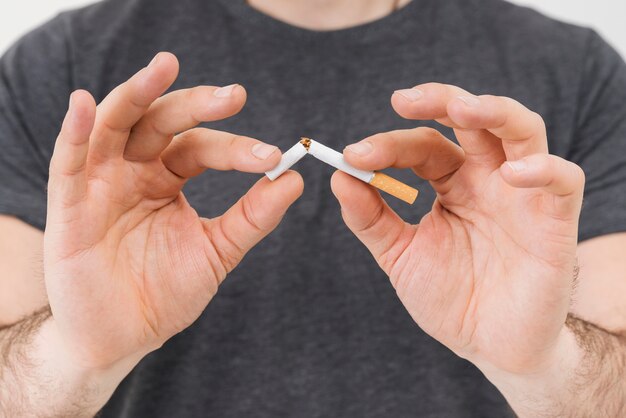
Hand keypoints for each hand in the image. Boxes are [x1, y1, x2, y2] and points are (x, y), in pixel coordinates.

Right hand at [44, 52, 302, 369]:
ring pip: (116, 125)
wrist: (124, 336)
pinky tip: (86, 105)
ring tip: (165, 66)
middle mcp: (135, 171)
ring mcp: (101, 184)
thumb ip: (252, 216)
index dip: (235, 148)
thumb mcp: (218, 251)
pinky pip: (67, 162)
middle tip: (234, 95)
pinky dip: (74, 132)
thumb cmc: (166, 291)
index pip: (201, 148)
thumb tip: (293, 179)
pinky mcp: (69, 206)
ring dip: (138, 93)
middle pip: (162, 122)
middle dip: (195, 104)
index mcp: (168, 179)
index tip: (271, 156)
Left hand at [331, 83, 583, 375]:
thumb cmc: (449, 298)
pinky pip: (562, 180)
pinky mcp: (554, 220)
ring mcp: (523, 194)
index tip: (354, 156)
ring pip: (521, 130)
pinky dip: (542, 168)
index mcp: (452, 183)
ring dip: (493, 112)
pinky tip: (511, 174)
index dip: (389, 145)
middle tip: (403, 100)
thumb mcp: (401, 255)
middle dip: (441, 102)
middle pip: (473, 120)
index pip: (424, 146)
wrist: (489, 347)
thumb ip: (371, 218)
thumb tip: (338, 176)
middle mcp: (488, 179)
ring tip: (462, 109)